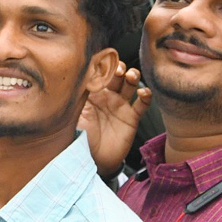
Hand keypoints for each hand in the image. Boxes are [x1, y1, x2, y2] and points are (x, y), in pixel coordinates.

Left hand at [80, 62, 149, 176]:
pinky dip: (146, 96)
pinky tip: (143, 92)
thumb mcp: (75, 114)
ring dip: (132, 76)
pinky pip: (142, 104)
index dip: (103, 66)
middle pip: (117, 75)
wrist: (92, 159)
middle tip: (117, 69)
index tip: (103, 63)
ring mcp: (120, 106)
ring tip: (130, 76)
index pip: (99, 74)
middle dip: (119, 68)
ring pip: (130, 84)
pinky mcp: (132, 117)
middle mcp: (107, 96)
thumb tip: (76, 78)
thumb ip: (78, 97)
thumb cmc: (80, 137)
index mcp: (92, 93)